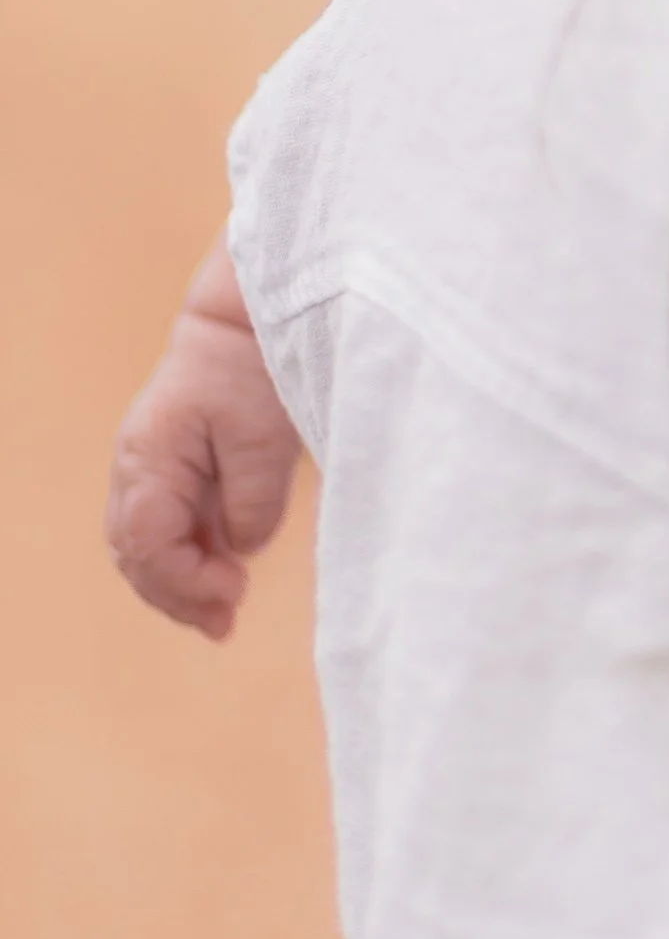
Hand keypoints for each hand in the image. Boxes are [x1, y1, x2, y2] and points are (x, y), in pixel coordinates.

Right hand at [106, 243, 299, 640]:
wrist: (246, 315)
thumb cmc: (253, 365)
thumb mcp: (264, 435)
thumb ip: (251, 501)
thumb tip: (240, 548)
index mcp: (148, 455)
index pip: (147, 542)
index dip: (186, 579)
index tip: (234, 592)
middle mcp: (135, 465)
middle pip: (135, 553)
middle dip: (176, 595)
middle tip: (225, 623)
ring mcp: (148, 466)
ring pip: (143, 546)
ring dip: (178, 583)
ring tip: (223, 614)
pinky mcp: (171, 466)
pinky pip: (164, 526)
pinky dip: (186, 557)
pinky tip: (222, 575)